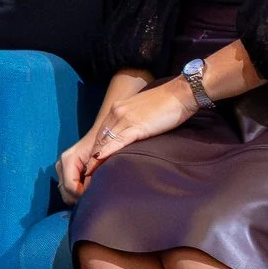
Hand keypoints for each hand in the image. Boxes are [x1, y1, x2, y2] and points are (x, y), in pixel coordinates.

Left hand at [56, 78, 192, 200]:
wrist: (181, 92)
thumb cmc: (167, 105)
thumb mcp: (143, 114)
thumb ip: (132, 124)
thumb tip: (130, 138)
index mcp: (117, 110)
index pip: (101, 134)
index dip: (94, 151)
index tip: (89, 166)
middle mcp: (116, 113)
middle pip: (99, 140)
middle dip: (91, 158)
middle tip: (86, 175)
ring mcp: (125, 119)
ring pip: (105, 142)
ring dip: (95, 160)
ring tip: (89, 175)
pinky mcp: (137, 125)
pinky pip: (118, 141)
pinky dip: (107, 152)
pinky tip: (99, 160)